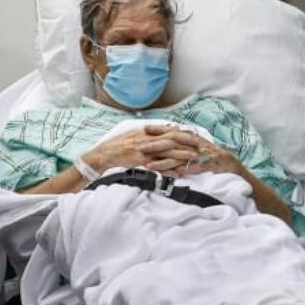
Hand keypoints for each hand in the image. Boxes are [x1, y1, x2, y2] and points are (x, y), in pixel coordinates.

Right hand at [82, 127, 208, 173]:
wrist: (104, 154)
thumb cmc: (119, 144)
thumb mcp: (134, 133)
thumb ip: (150, 133)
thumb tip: (164, 130)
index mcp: (146, 132)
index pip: (168, 130)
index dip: (182, 133)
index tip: (194, 135)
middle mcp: (146, 139)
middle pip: (171, 139)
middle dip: (186, 142)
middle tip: (200, 146)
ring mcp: (143, 150)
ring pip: (166, 152)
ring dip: (181, 155)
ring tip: (193, 158)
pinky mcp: (139, 162)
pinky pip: (156, 166)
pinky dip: (167, 170)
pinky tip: (177, 174)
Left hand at [140, 126, 243, 176]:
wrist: (228, 162)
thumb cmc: (208, 153)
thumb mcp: (194, 143)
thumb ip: (181, 140)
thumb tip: (166, 134)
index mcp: (190, 137)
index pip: (172, 131)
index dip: (158, 129)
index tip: (144, 128)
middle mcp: (193, 144)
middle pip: (172, 142)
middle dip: (155, 144)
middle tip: (140, 146)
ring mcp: (198, 155)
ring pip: (178, 158)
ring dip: (163, 162)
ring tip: (149, 166)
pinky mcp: (204, 166)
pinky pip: (192, 169)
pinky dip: (183, 171)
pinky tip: (172, 175)